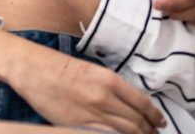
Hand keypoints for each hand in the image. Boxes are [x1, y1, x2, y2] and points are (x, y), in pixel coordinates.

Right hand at [1, 37, 164, 133]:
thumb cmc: (60, 67)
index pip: (142, 104)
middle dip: (149, 130)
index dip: (155, 116)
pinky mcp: (80, 125)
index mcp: (110, 80)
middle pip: (137, 121)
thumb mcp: (93, 71)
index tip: (160, 122)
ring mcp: (93, 114)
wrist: (34, 70)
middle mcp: (105, 98)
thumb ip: (112, 87)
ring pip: (126, 132)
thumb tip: (130, 104)